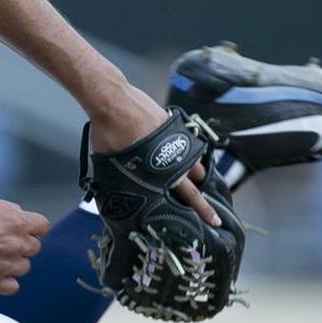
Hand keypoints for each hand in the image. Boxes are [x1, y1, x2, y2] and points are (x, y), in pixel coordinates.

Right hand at [0, 195, 49, 293]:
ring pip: (24, 267)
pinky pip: (13, 286)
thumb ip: (8, 209)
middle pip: (34, 247)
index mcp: (15, 222)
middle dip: (21, 242)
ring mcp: (5, 265)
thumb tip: (20, 216)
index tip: (23, 228)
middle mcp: (14, 245)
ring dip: (13, 261)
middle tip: (0, 240)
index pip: (42, 226)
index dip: (31, 226)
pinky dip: (6, 280)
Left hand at [87, 85, 220, 226]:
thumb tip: (119, 189)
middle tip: (210, 211)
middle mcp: (173, 158)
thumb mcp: (111, 164)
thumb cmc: (107, 133)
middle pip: (196, 182)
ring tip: (193, 180)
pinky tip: (178, 152)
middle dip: (203, 198)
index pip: (188, 195)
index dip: (201, 209)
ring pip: (193, 162)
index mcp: (160, 172)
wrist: (113, 102)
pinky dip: (183, 150)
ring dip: (194, 172)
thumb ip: (121, 179)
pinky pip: (184, 143)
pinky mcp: (173, 124)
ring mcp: (176, 140)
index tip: (214, 221)